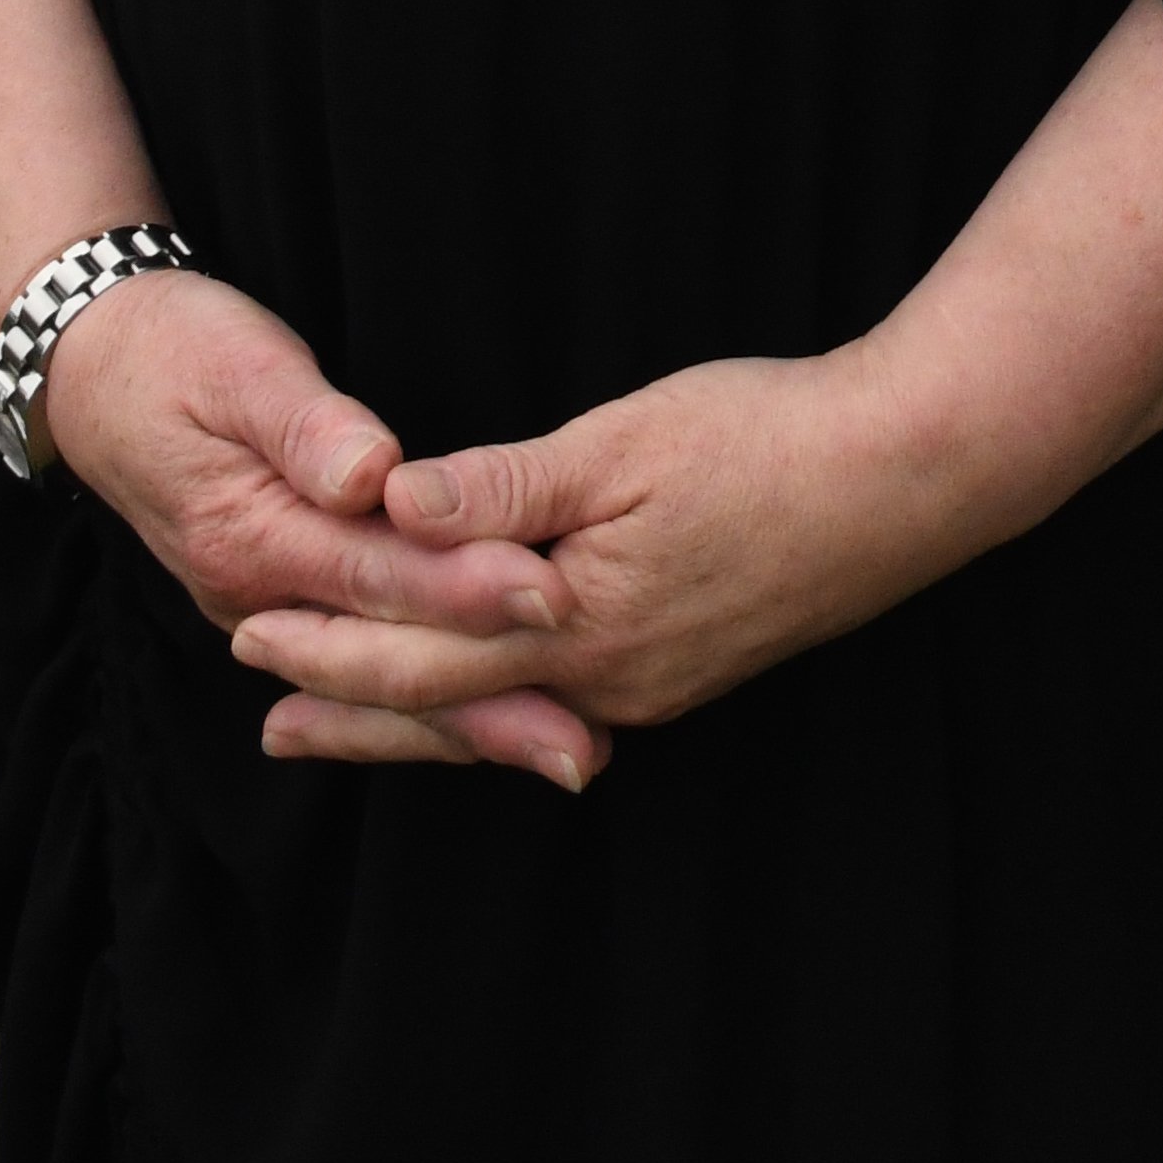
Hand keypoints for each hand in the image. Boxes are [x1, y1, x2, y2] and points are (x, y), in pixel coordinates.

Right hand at [44, 275, 582, 773]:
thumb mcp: (239, 368)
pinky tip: (499, 728)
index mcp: (251, 538)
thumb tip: (369, 474)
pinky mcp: (290, 606)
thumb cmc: (177, 354)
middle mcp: (259, 599)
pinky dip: (435, 704)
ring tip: (571, 756)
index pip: (377, 575)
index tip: (550, 597)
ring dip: (476, 723)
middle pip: (391, 659)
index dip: (467, 587)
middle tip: (582, 745)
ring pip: (385, 683)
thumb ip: (307, 425)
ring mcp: (272, 611)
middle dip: (491, 701)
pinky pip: (371, 668)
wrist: (95, 374)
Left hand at [233, 347, 975, 787]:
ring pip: (508, 714)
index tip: (248, 636)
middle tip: (263, 721)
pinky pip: (564, 700)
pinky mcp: (694, 664)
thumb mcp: (626, 441)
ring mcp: (659, 681)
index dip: (330, 646)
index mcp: (582, 626)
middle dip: (353, 712)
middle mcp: (613, 678)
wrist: (913, 475)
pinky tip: (484, 698)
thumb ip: (504, 485)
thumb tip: (390, 500)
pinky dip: (495, 703)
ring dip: (419, 718)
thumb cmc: (771, 439)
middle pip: (453, 710)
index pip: (422, 655)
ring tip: (346, 723)